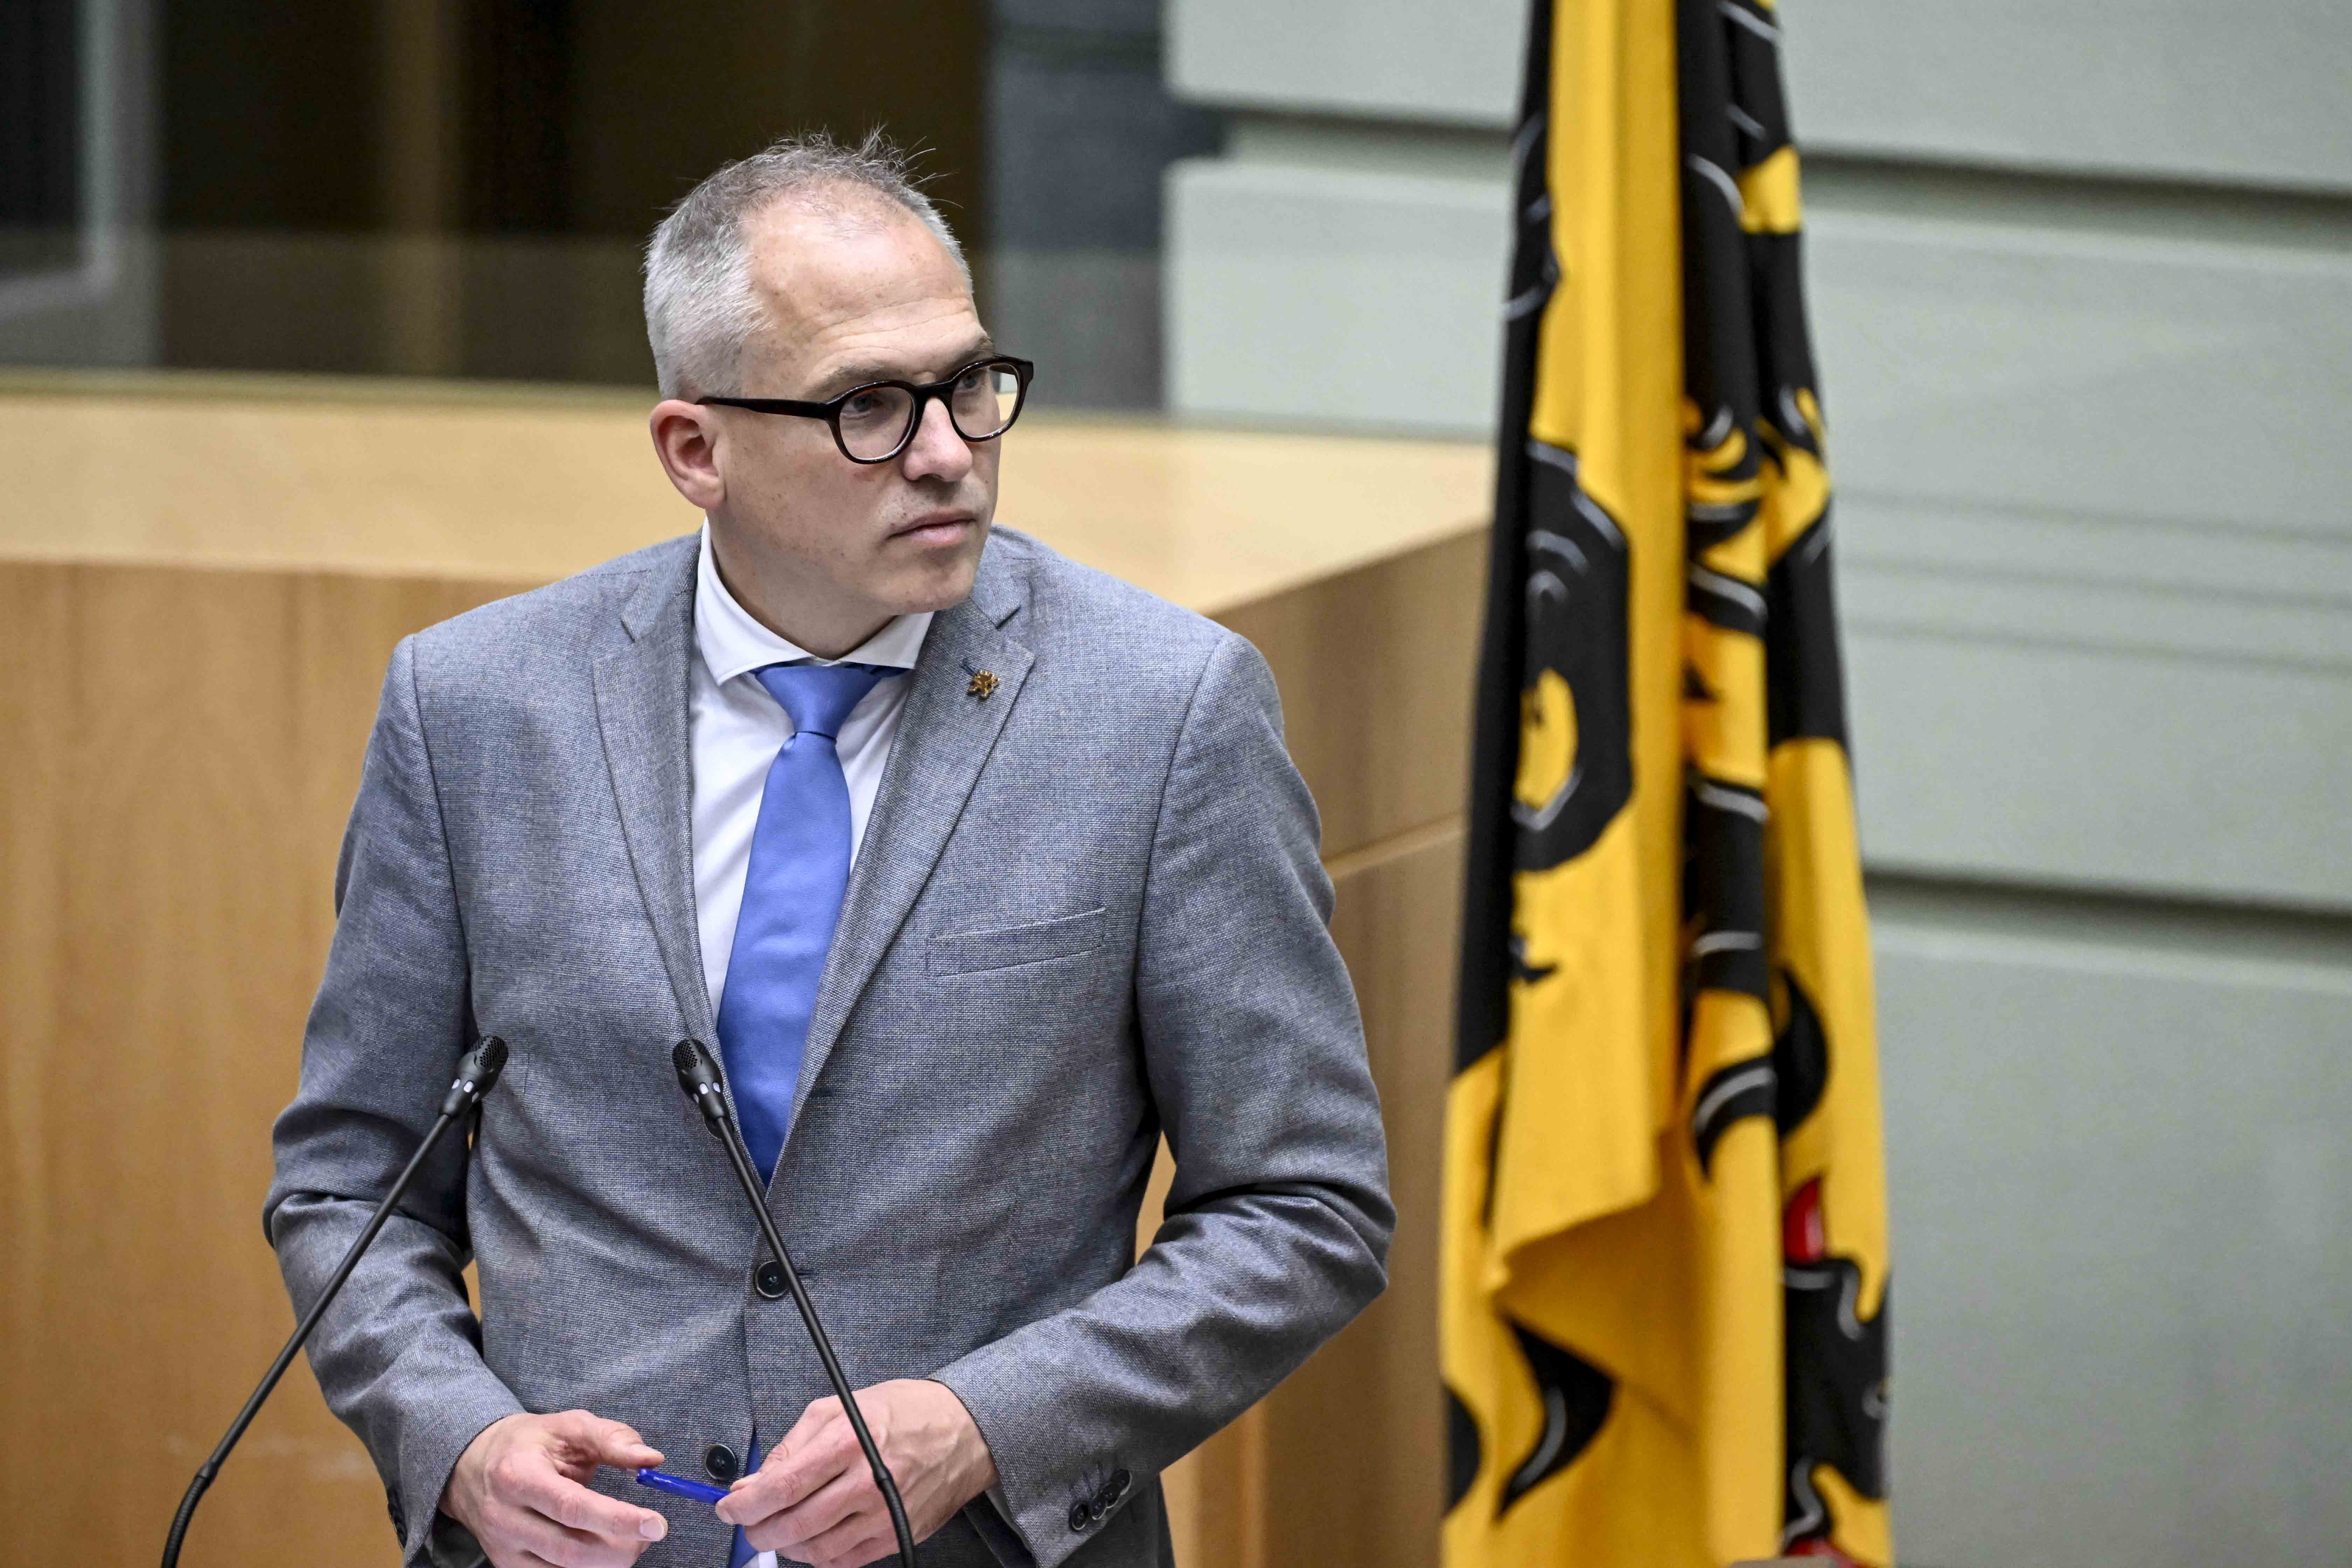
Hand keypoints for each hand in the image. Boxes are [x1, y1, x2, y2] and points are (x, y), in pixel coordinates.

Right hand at [442, 1410, 670, 1566]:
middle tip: (652, 1532)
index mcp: (518, 1475)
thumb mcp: (569, 1427)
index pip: (573, 1507)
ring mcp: (503, 1547)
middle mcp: (506, 1517)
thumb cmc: (529, 1443)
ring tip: (632, 1541)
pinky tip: (605, 1551)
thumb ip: (612, 1439)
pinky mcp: (507, 1565)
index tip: (656, 1525)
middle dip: (620, 1547)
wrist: (472, 1466)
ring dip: (607, 1562)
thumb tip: (651, 1459)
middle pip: (570, 1548)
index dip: (618, 1519)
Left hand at [716, 1378, 997, 1567]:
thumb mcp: (837, 1407)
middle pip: (794, 1523)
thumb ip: (791, 1446)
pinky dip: (817, 1555)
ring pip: (815, 1549)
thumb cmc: (900, 1412)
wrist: (962, 1431)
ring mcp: (884, 1514)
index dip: (746, 1503)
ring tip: (779, 1527)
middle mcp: (867, 1481)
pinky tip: (811, 1538)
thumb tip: (752, 1483)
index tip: (727, 1507)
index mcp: (849, 1441)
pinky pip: (843, 1560)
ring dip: (786, 1544)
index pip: (783, 1485)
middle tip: (747, 1521)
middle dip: (758, 1528)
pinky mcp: (896, 1536)